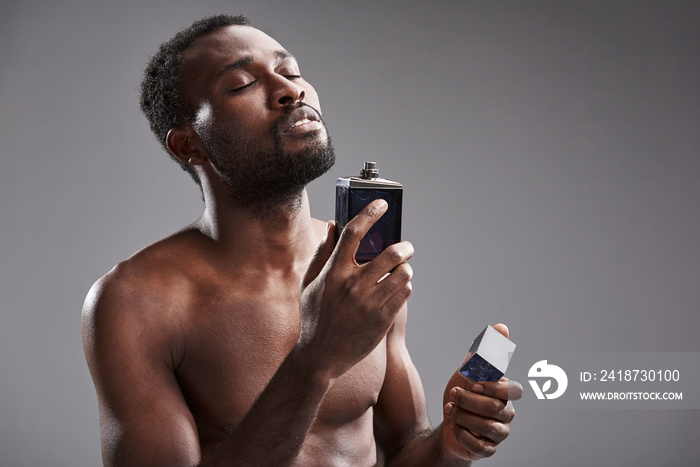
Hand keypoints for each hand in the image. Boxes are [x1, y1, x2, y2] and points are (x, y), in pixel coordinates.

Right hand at [298, 199, 413, 379]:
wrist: (320, 357)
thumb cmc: (313, 316)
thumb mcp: (309, 283)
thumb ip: (322, 252)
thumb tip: (333, 225)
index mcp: (333, 272)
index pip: (354, 233)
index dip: (370, 213)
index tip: (382, 204)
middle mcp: (353, 285)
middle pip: (391, 254)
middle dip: (404, 247)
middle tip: (406, 247)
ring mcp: (369, 304)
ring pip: (403, 274)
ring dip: (406, 269)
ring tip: (401, 270)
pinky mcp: (382, 320)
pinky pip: (404, 294)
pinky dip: (404, 287)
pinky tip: (397, 288)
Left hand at [440, 323, 522, 460]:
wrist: (447, 421)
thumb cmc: (462, 392)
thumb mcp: (468, 369)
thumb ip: (484, 351)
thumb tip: (503, 327)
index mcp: (505, 394)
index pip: (514, 391)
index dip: (494, 388)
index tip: (473, 384)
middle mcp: (506, 414)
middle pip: (497, 409)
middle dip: (470, 401)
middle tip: (453, 395)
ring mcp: (499, 433)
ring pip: (489, 428)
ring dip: (464, 417)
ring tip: (450, 410)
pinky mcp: (488, 449)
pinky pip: (481, 447)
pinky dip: (463, 435)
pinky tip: (454, 427)